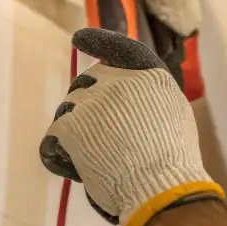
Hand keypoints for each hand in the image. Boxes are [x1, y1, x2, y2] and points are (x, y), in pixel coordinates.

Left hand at [40, 28, 222, 225]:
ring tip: (96, 158)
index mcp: (146, 74)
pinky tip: (79, 170)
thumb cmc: (172, 161)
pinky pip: (53, 140)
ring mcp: (90, 100)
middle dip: (88, 105)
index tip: (79, 38)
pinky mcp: (69, 124)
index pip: (118, 48)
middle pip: (86, 84)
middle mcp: (116, 79)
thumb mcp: (173, 113)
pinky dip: (60, 155)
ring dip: (75, 131)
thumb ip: (149, 96)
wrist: (160, 187)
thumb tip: (133, 96)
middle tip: (101, 137)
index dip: (97, 41)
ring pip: (68, 111)